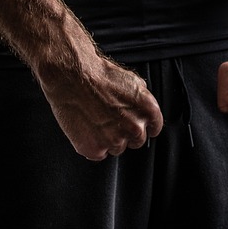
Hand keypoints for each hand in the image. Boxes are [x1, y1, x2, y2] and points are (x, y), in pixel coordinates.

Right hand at [37, 51, 163, 159]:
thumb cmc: (98, 75)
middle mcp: (135, 128)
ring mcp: (115, 141)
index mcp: (148, 110)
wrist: (73, 77)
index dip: (143, 126)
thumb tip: (141, 109)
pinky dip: (92, 144)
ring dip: (109, 139)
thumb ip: (141, 100)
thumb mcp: (131, 80)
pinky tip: (86, 127)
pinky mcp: (95, 149)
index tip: (134, 124)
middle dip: (126, 132)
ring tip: (95, 120)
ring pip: (116, 148)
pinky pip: (98, 153)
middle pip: (136, 141)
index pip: (154, 128)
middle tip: (110, 119)